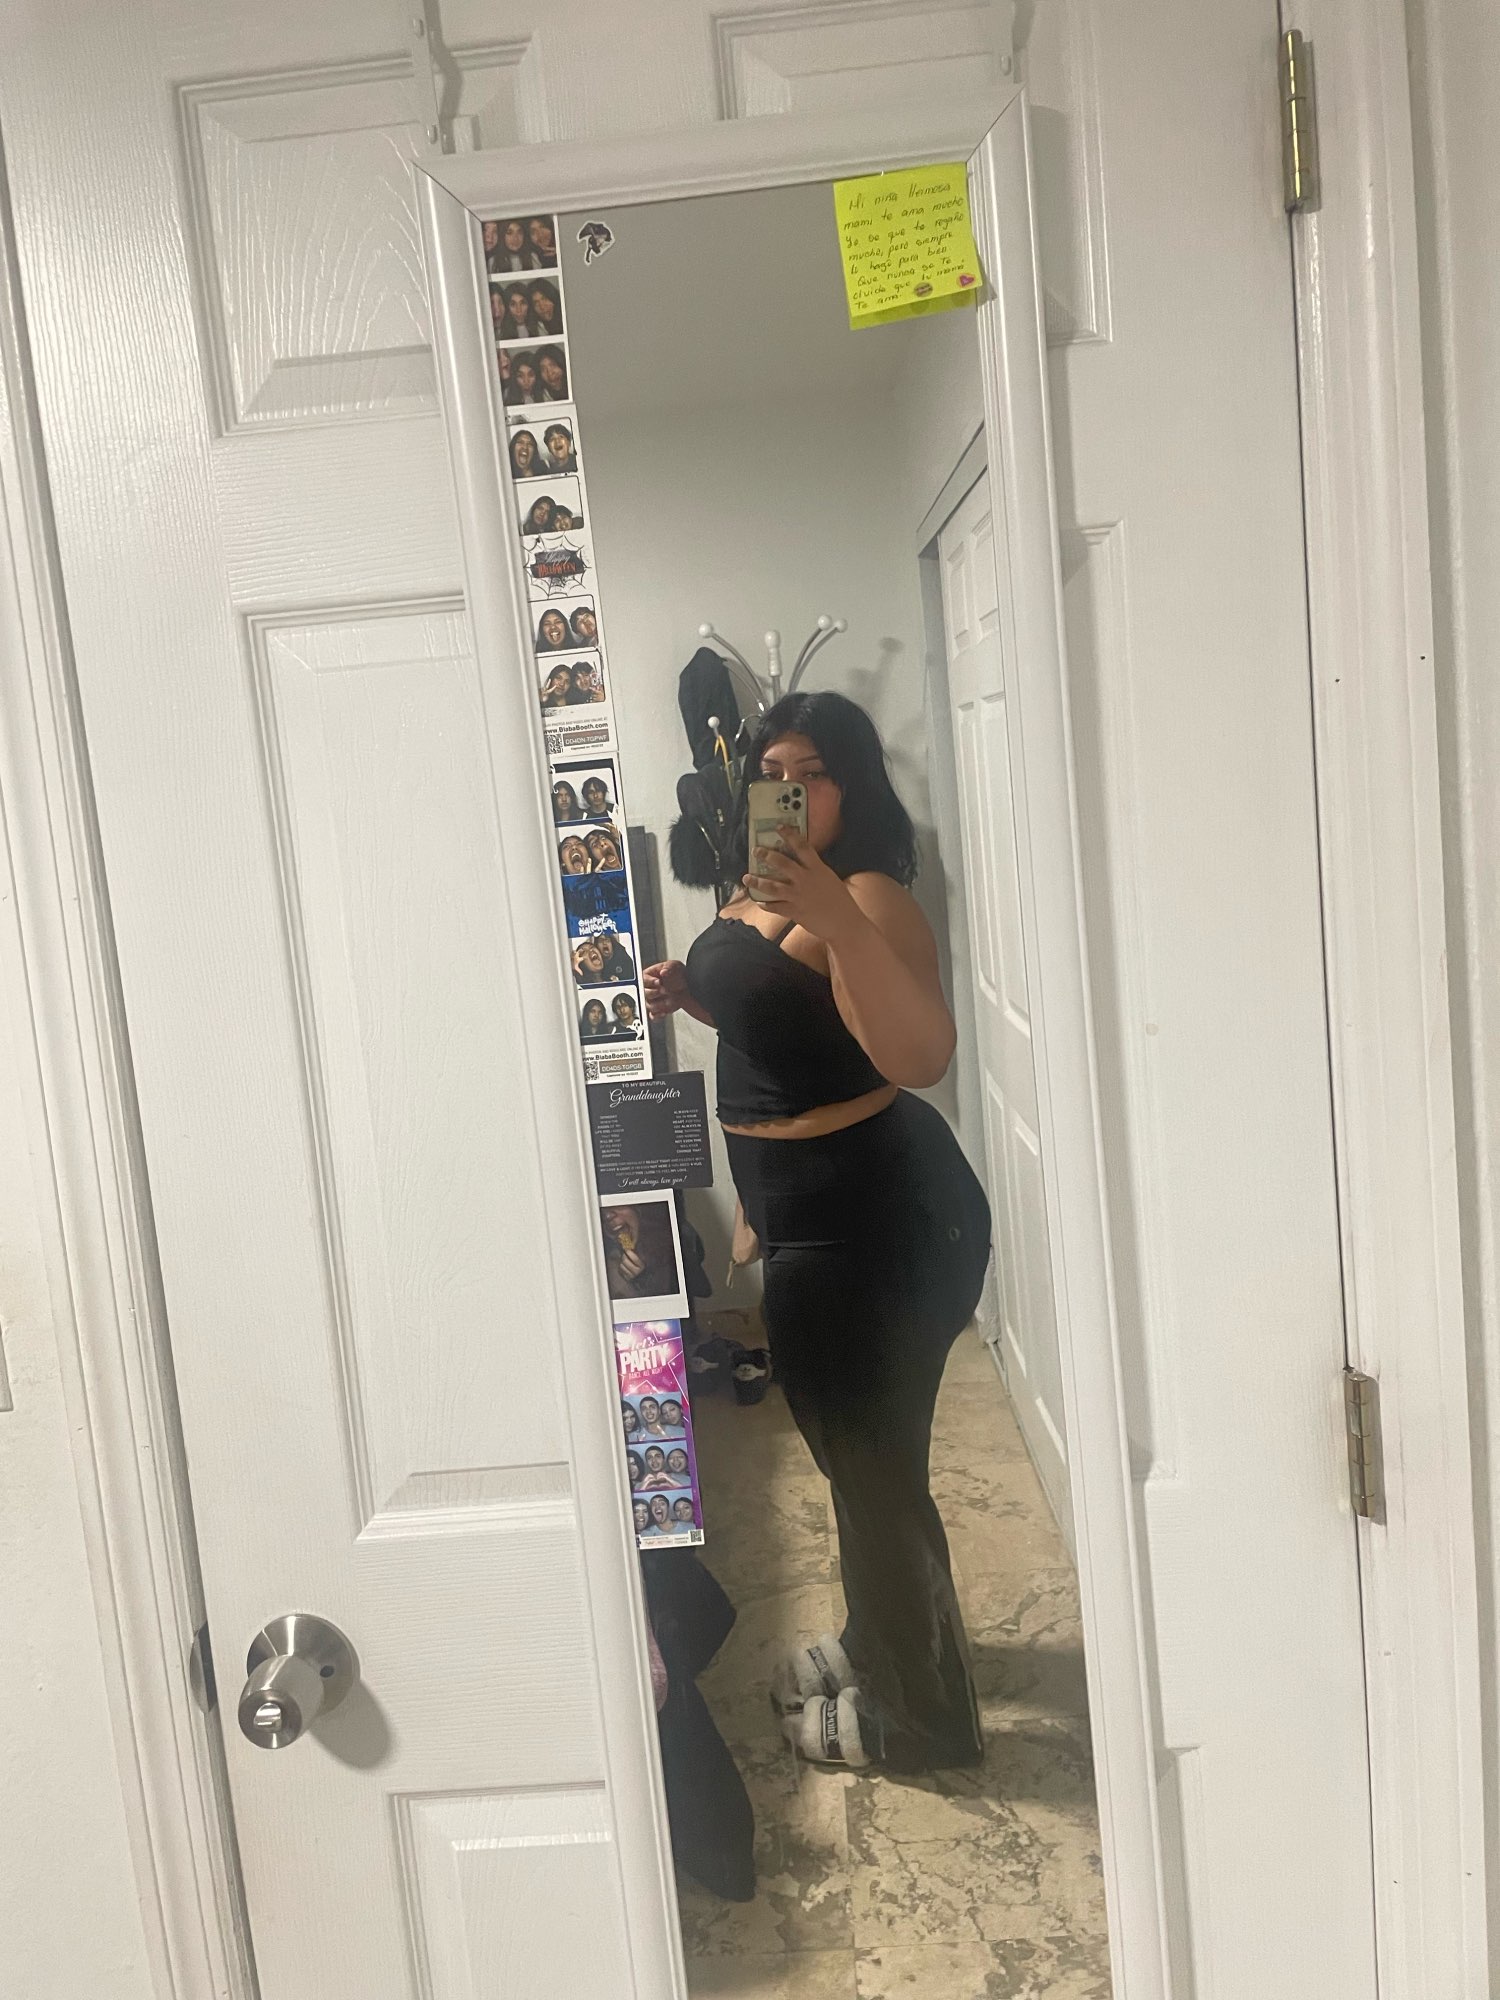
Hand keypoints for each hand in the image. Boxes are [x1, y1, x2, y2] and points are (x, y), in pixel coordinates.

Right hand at [643, 959, 690, 1019]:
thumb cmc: (679, 975)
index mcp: (649, 976)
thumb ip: (669, 968)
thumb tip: (663, 971)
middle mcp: (649, 989)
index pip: (643, 980)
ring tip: (668, 1000)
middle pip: (644, 993)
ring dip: (658, 1004)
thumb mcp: (675, 966)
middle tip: (664, 991)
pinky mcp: (658, 1009)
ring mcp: (653, 1000)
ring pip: (649, 1005)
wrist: (689, 987)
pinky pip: (653, 1015)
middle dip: (654, 993)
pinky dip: (657, 1015)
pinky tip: (664, 1012)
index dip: (650, 981)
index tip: (659, 982)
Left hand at [745, 828, 862, 943]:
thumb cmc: (841, 901)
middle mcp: (805, 879)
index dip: (789, 835)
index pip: (802, 846)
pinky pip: (775, 907)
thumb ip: (815, 872)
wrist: (844, 923)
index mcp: (817, 869)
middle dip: (766, 855)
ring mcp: (798, 896)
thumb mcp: (830, 879)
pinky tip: (759, 902)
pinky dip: (765, 904)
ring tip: (746, 877)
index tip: (779, 827)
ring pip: (772, 886)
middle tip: (755, 850)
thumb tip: (803, 867)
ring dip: (757, 881)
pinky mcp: (794, 911)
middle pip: (782, 863)